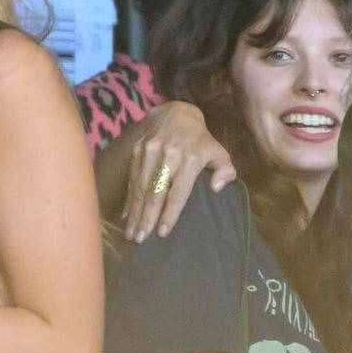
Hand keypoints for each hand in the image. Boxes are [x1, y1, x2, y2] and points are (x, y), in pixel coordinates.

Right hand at [121, 101, 233, 242]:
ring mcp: (149, 153)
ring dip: (135, 213)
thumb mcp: (218, 151)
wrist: (174, 113)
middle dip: (148, 218)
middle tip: (141, 239)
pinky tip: (126, 216)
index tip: (163, 232)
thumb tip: (217, 188)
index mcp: (191, 158)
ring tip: (132, 233)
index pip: (178, 191)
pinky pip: (132, 180)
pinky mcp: (137, 152)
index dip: (170, 213)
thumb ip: (225, 170)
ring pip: (141, 188)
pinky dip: (129, 200)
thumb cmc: (199, 139)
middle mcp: (168, 155)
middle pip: (156, 192)